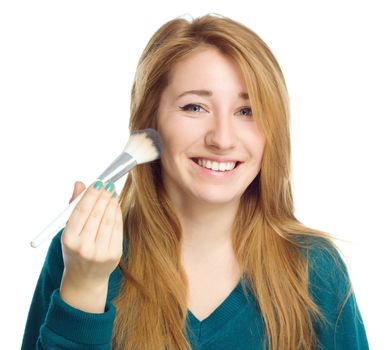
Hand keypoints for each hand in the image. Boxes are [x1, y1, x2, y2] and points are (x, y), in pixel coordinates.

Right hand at [59, 180, 122, 310]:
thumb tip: (80, 183)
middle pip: (97, 214)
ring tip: (112, 192)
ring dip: (112, 203)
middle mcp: (84, 247)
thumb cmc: (75, 249)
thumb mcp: (69, 230)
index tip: (98, 182)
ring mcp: (100, 252)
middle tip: (108, 184)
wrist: (84, 279)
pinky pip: (118, 229)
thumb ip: (74, 206)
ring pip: (109, 220)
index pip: (81, 212)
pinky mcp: (114, 255)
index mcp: (68, 240)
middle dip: (104, 196)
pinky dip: (117, 214)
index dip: (91, 195)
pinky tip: (116, 205)